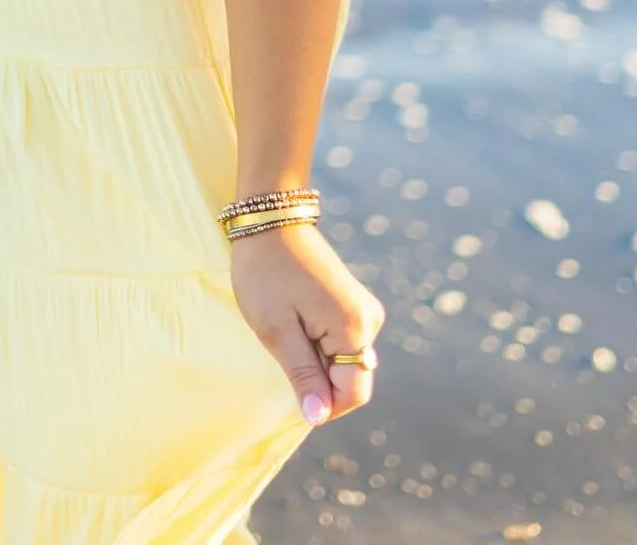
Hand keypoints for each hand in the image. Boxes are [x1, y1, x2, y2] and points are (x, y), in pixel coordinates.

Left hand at [229, 222, 384, 424]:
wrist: (270, 219)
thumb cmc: (266, 273)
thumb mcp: (277, 330)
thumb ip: (303, 376)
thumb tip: (318, 417)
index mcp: (355, 328)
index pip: (352, 395)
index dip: (321, 404)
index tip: (288, 385)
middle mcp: (369, 320)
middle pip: (349, 378)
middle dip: (316, 377)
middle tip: (282, 345)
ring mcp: (362, 309)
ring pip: (342, 361)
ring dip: (314, 359)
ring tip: (286, 326)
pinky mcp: (352, 302)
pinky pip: (340, 342)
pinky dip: (316, 343)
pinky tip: (295, 318)